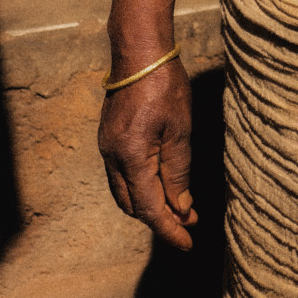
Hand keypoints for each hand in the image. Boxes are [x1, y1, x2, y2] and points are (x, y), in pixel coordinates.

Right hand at [98, 58, 197, 249]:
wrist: (139, 53)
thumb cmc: (164, 86)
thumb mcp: (180, 129)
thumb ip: (179, 170)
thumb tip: (181, 207)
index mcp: (131, 157)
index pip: (149, 207)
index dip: (169, 229)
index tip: (187, 244)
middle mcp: (112, 157)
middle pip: (133, 205)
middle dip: (160, 219)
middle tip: (189, 225)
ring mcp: (107, 148)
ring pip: (125, 192)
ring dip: (150, 204)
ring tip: (180, 208)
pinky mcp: (109, 138)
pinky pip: (122, 175)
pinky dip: (141, 187)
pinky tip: (161, 184)